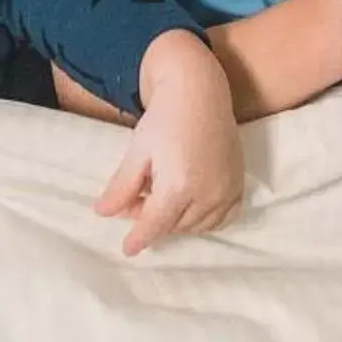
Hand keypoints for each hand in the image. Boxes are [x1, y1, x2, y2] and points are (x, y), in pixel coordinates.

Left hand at [95, 30, 243, 256]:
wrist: (200, 91)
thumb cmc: (164, 118)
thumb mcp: (137, 151)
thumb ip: (122, 186)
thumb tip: (101, 213)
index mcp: (178, 186)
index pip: (155, 225)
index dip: (138, 239)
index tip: (127, 250)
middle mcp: (207, 194)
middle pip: (174, 226)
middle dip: (152, 220)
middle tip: (136, 201)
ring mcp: (227, 191)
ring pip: (197, 225)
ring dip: (177, 220)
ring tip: (160, 195)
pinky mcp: (239, 184)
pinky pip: (223, 218)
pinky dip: (205, 219)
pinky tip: (190, 205)